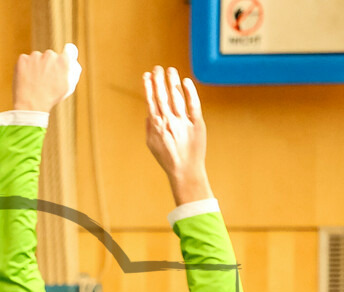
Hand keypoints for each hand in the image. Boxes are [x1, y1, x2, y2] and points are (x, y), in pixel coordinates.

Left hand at [13, 45, 81, 112]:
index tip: (59, 63)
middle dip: (47, 65)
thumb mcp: (67, 87)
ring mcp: (35, 56)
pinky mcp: (23, 59)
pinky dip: (24, 68)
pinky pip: (24, 60)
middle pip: (49, 56)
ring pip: (36, 58)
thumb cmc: (51, 98)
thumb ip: (72, 71)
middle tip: (44, 80)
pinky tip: (26, 79)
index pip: (68, 51)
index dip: (63, 59)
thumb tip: (72, 60)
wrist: (30, 106)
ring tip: (34, 82)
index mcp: (63, 61)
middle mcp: (50, 55)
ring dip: (36, 66)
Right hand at [144, 66, 211, 204]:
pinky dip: (189, 92)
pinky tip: (185, 82)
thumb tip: (148, 111)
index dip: (148, 87)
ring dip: (172, 82)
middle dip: (158, 80)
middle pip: (162, 96)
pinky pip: (193, 104)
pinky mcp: (197, 123)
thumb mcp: (151, 145)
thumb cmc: (167, 158)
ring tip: (170, 70)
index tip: (147, 75)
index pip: (151, 101)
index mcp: (156, 126)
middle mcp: (168, 121)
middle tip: (157, 68)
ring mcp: (182, 122)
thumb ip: (149, 127)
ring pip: (176, 97)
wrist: (184, 170)